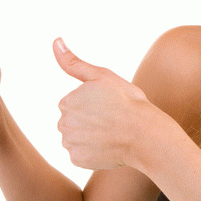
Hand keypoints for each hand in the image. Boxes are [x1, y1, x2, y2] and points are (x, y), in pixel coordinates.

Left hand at [53, 38, 157, 169]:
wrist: (145, 135)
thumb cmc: (127, 102)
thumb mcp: (102, 76)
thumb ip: (74, 63)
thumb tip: (55, 40)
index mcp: (67, 102)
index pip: (73, 104)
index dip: (92, 104)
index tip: (109, 105)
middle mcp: (63, 123)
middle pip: (72, 121)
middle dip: (88, 120)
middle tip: (112, 119)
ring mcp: (70, 143)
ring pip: (76, 138)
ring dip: (90, 136)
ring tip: (112, 133)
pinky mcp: (78, 160)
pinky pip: (81, 154)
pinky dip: (93, 151)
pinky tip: (108, 146)